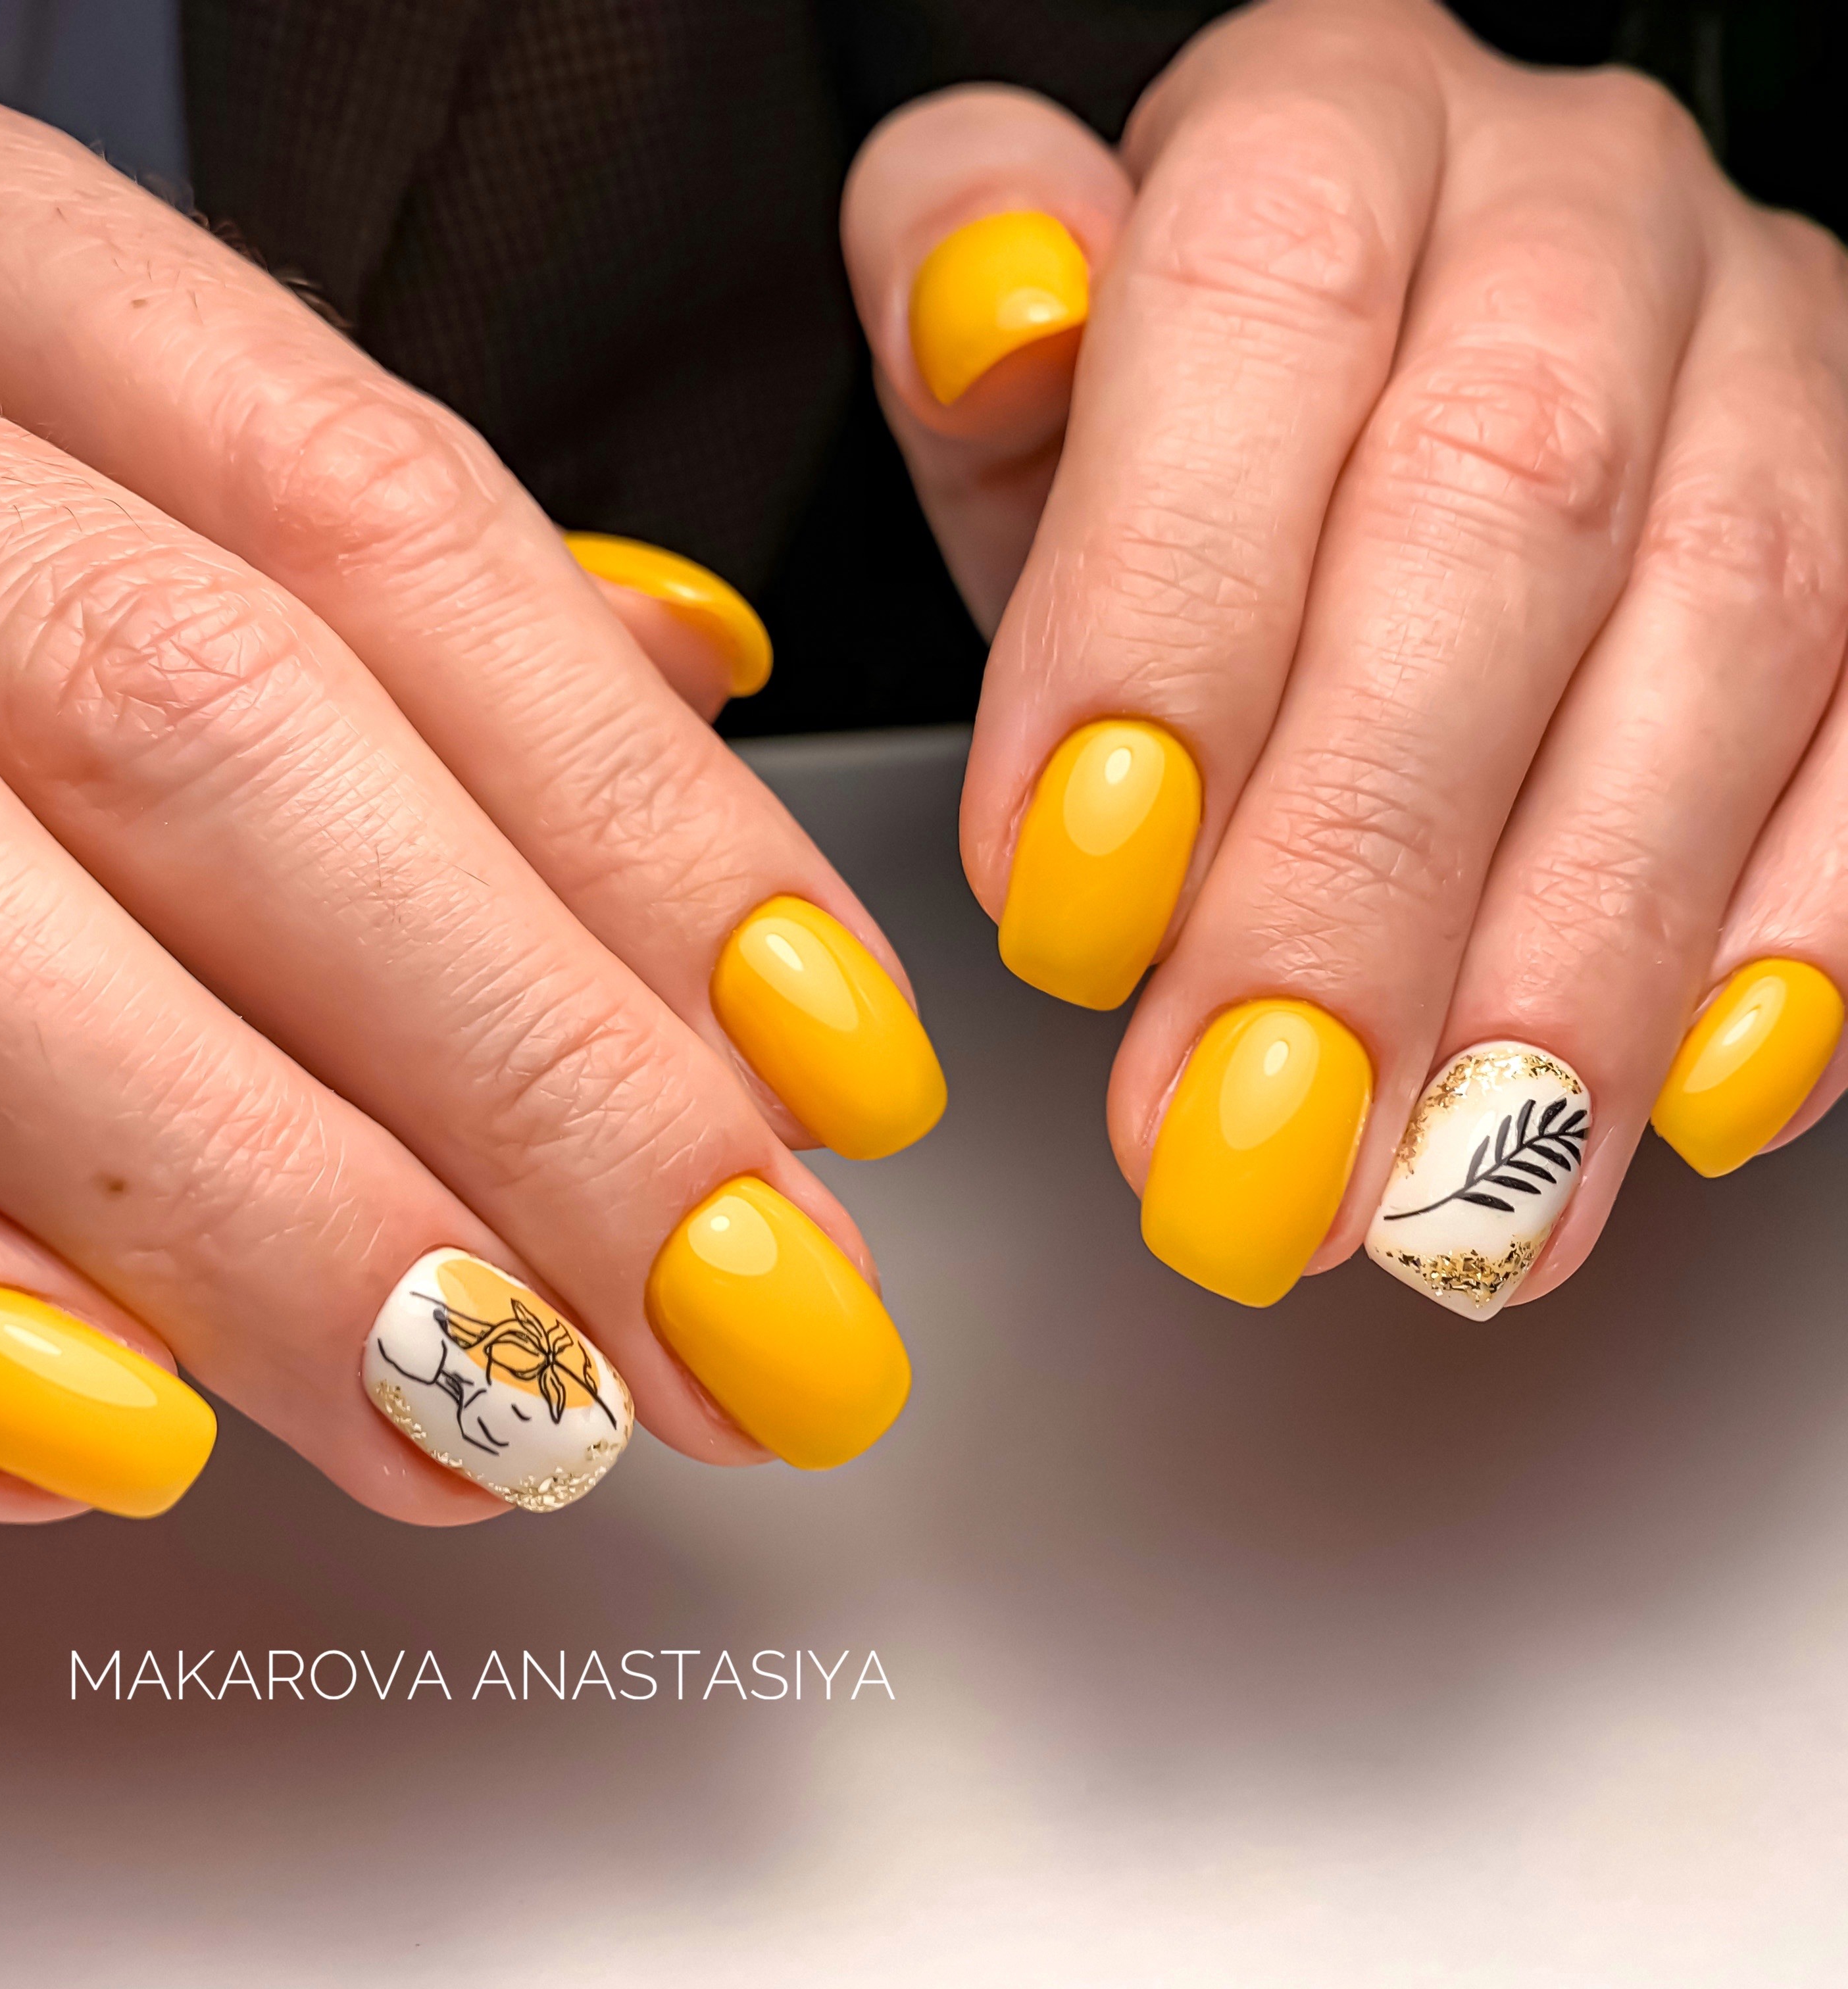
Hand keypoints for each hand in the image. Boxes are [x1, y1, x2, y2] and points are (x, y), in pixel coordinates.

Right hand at [0, 57, 940, 1523]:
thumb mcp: (90, 413)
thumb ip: (362, 570)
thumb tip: (689, 687)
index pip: (395, 534)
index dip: (650, 827)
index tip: (843, 1075)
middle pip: (230, 743)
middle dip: (533, 1073)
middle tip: (745, 1324)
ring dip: (280, 1222)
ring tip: (510, 1417)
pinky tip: (110, 1434)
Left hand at [846, 0, 1847, 1315]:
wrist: (1377, 399)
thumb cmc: (1172, 427)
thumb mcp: (1020, 362)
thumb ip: (969, 308)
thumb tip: (988, 330)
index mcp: (1327, 121)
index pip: (1259, 306)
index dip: (1164, 614)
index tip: (1065, 899)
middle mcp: (1574, 210)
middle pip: (1498, 513)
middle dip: (1357, 872)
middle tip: (1241, 1139)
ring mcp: (1773, 360)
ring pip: (1725, 641)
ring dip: (1574, 959)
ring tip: (1440, 1199)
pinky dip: (1795, 937)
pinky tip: (1683, 1105)